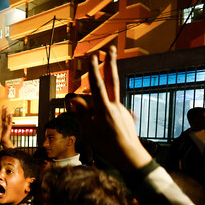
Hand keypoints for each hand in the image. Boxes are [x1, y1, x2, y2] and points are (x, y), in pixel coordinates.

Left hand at [0, 106, 13, 148]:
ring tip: (6, 108)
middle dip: (3, 111)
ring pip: (6, 118)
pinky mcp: (9, 127)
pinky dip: (10, 119)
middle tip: (4, 105)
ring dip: (6, 113)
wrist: (2, 142)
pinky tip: (10, 115)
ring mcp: (6, 125)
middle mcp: (3, 124)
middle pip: (3, 116)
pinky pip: (10, 122)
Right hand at [72, 45, 151, 173]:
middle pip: (112, 80)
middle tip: (111, 48)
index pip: (97, 86)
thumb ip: (82, 115)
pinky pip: (110, 107)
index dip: (93, 70)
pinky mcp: (124, 114)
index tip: (92, 56)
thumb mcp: (89, 133)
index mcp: (105, 110)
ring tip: (96, 111)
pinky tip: (104, 127)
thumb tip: (74, 101)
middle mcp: (115, 106)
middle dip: (111, 63)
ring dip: (102, 91)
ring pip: (108, 96)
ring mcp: (122, 109)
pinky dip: (103, 110)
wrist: (130, 156)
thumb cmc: (108, 147)